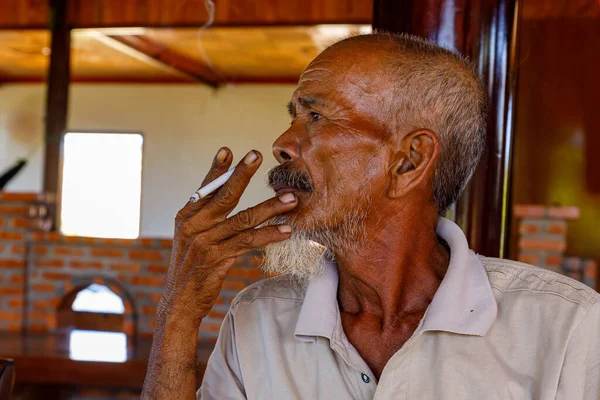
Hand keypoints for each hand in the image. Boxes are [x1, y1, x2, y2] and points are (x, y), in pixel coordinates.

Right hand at [159, 147, 296, 324]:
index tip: (228, 150)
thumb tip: (224, 195)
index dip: (217, 169)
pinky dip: (268, 235)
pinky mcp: (217, 259)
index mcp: (187, 216)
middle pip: (224, 196)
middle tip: (257, 155)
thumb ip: (206, 217)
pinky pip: (248, 243)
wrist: (179, 302)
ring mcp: (205, 242)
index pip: (205, 187)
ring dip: (269, 208)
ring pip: (242, 219)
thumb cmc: (191, 267)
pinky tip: (285, 231)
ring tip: (291, 200)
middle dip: (242, 174)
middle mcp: (194, 226)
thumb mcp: (192, 238)